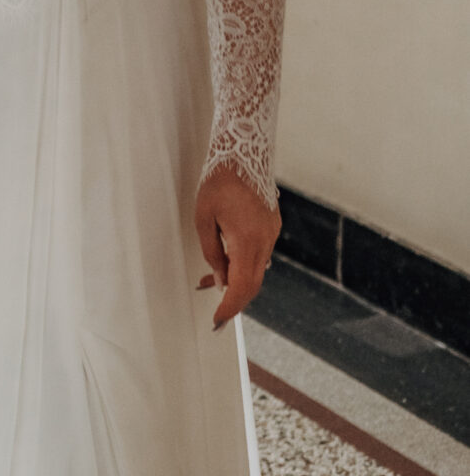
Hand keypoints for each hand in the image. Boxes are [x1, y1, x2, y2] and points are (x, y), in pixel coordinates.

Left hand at [195, 164, 280, 329]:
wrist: (244, 153)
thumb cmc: (218, 183)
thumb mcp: (203, 219)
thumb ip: (212, 252)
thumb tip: (218, 279)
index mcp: (247, 239)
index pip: (241, 285)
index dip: (230, 307)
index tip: (218, 321)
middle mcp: (265, 240)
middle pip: (252, 283)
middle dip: (233, 300)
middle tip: (214, 314)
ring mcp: (271, 233)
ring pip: (256, 269)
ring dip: (235, 280)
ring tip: (207, 281)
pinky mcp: (272, 226)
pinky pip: (259, 254)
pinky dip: (243, 264)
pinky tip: (225, 263)